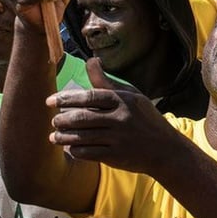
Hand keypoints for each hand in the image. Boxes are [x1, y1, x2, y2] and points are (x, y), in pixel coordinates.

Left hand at [47, 58, 178, 174]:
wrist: (166, 149)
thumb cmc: (146, 119)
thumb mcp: (131, 96)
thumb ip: (107, 82)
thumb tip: (91, 60)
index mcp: (122, 100)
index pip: (89, 97)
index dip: (66, 98)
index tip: (50, 101)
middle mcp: (120, 118)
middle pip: (82, 117)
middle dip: (62, 119)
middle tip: (53, 120)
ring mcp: (117, 138)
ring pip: (82, 136)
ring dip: (64, 136)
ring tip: (54, 135)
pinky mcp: (115, 156)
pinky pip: (88, 153)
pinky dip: (75, 150)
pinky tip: (68, 147)